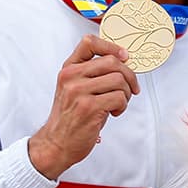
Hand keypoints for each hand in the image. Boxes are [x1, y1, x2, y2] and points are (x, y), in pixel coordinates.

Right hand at [28, 34, 140, 178]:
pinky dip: (122, 106)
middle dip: (129, 76)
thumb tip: (123, 62)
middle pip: (112, 62)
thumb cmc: (71, 117)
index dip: (112, 47)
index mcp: (69, 69)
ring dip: (126, 94)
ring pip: (119, 80)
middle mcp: (71, 77)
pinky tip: (113, 112)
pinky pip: (119, 97)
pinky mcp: (88, 107)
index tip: (124, 56)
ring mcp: (78, 92)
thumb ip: (92, 74)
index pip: (89, 42)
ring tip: (118, 104)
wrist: (56, 144)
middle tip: (131, 89)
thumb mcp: (74, 89)